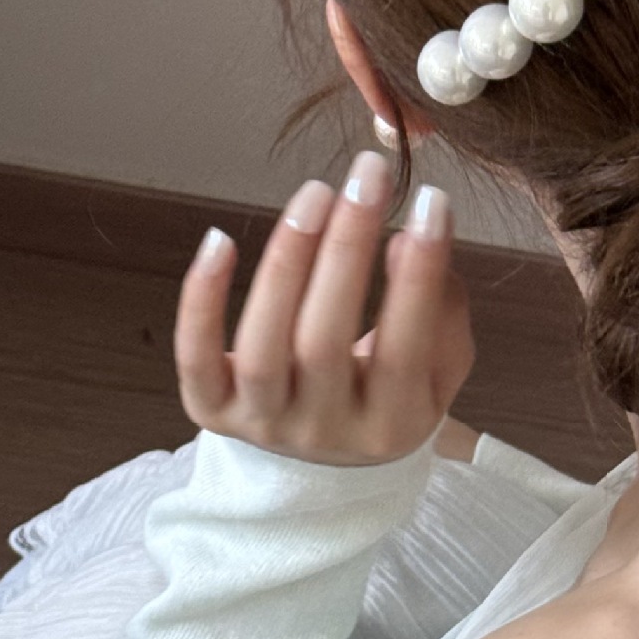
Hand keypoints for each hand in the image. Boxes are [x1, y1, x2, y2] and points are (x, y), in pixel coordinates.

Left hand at [174, 151, 473, 466]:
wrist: (328, 464)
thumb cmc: (389, 394)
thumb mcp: (439, 369)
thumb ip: (442, 312)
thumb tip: (405, 239)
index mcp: (392, 426)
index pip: (406, 348)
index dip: (419, 274)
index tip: (432, 200)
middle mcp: (325, 432)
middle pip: (326, 340)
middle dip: (347, 249)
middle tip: (367, 174)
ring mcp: (263, 423)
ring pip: (263, 346)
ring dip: (287, 261)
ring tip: (315, 193)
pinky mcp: (210, 409)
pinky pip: (196, 355)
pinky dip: (201, 299)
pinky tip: (220, 239)